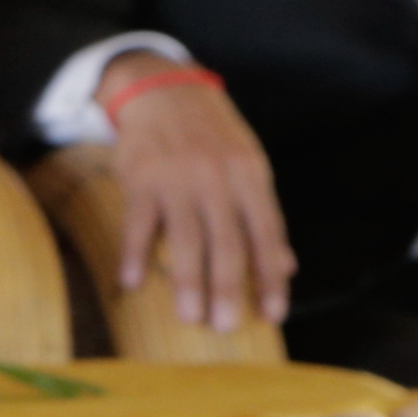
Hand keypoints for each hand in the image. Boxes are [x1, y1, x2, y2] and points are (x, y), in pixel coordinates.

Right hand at [107, 72, 297, 333]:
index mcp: (249, 176)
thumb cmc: (214, 136)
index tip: (273, 315)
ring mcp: (177, 178)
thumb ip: (264, 216)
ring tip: (190, 317)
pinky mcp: (141, 177)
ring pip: (185, 238)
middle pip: (226, 242)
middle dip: (227, 288)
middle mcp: (217, 178)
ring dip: (187, 281)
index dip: (270, 277)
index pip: (266, 234)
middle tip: (224, 326)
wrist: (165, 89)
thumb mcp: (249, 166)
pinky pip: (138, 222)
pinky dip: (134, 254)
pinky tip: (131, 282)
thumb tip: (286, 267)